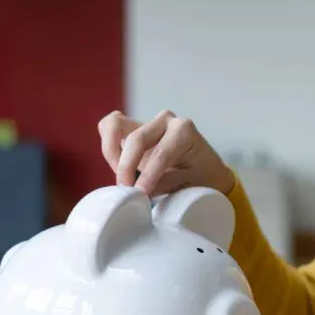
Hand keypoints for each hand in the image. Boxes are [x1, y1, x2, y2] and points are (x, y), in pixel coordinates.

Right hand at [96, 109, 234, 196]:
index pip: (160, 153)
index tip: (140, 194)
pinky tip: (118, 167)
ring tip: (121, 177)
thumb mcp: (190, 185)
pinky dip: (109, 146)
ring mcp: (147, 121)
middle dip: (127, 167)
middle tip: (127, 192)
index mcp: (184, 131)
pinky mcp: (133, 128)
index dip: (148, 175)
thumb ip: (164, 184)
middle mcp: (165, 120)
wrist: (206, 172)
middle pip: (135, 139)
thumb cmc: (202, 179)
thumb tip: (137, 191)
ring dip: (112, 153)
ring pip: (115, 125)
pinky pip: (109, 127)